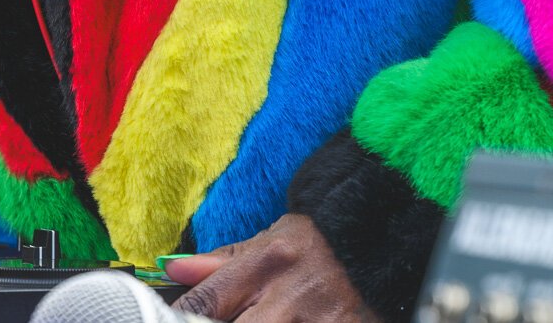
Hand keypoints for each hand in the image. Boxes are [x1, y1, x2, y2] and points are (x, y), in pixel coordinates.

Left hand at [165, 214, 371, 321]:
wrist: (384, 242)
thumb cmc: (321, 243)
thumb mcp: (272, 239)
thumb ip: (222, 261)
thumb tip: (172, 270)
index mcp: (267, 263)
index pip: (205, 302)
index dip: (179, 317)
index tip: (168, 321)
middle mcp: (290, 297)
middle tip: (206, 322)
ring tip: (255, 320)